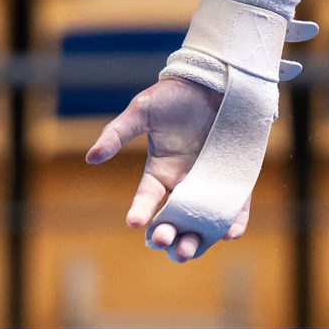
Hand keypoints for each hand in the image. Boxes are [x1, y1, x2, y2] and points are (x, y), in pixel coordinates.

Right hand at [85, 76, 245, 263]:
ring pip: (202, 224)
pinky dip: (233, 225)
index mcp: (160, 172)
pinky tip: (228, 232)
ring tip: (188, 249)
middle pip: (174, 221)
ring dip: (196, 241)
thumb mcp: (142, 111)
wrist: (215, 80)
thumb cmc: (175, 94)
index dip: (140, 212)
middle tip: (165, 240)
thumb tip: (91, 157)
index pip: (148, 200)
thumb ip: (117, 134)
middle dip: (167, 236)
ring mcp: (210, 186)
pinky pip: (236, 211)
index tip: (134, 221)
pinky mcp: (236, 183)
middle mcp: (184, 185)